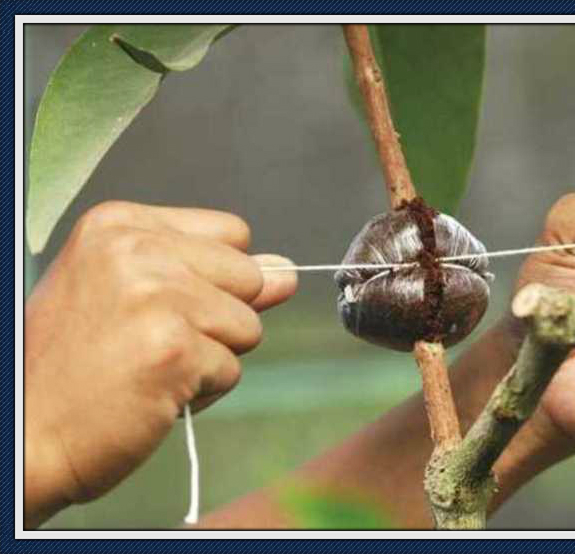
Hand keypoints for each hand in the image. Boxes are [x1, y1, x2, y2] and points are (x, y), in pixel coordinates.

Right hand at [24, 202, 296, 526]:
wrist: (23, 433)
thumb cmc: (73, 365)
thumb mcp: (130, 292)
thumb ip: (212, 275)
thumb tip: (287, 271)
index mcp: (122, 224)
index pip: (234, 234)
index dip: (221, 278)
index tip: (173, 303)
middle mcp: (138, 249)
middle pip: (250, 277)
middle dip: (220, 318)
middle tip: (153, 341)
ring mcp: (157, 298)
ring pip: (248, 327)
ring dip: (211, 358)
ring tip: (150, 368)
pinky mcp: (174, 350)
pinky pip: (232, 370)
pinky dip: (201, 392)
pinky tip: (151, 393)